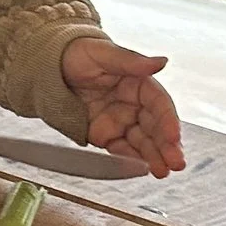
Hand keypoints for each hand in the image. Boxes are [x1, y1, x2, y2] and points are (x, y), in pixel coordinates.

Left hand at [61, 38, 184, 177]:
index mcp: (139, 84)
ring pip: (142, 143)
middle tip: (176, 163)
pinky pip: (119, 150)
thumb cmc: (78, 53)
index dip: (168, 120)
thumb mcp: (102, 53)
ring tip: (163, 172)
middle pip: (155, 128)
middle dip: (167, 146)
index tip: (173, 136)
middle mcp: (134, 105)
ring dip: (153, 158)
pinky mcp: (104, 135)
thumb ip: (131, 61)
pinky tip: (140, 170)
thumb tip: (161, 62)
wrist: (48, 67)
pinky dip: (130, 160)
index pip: (159, 104)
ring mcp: (120, 121)